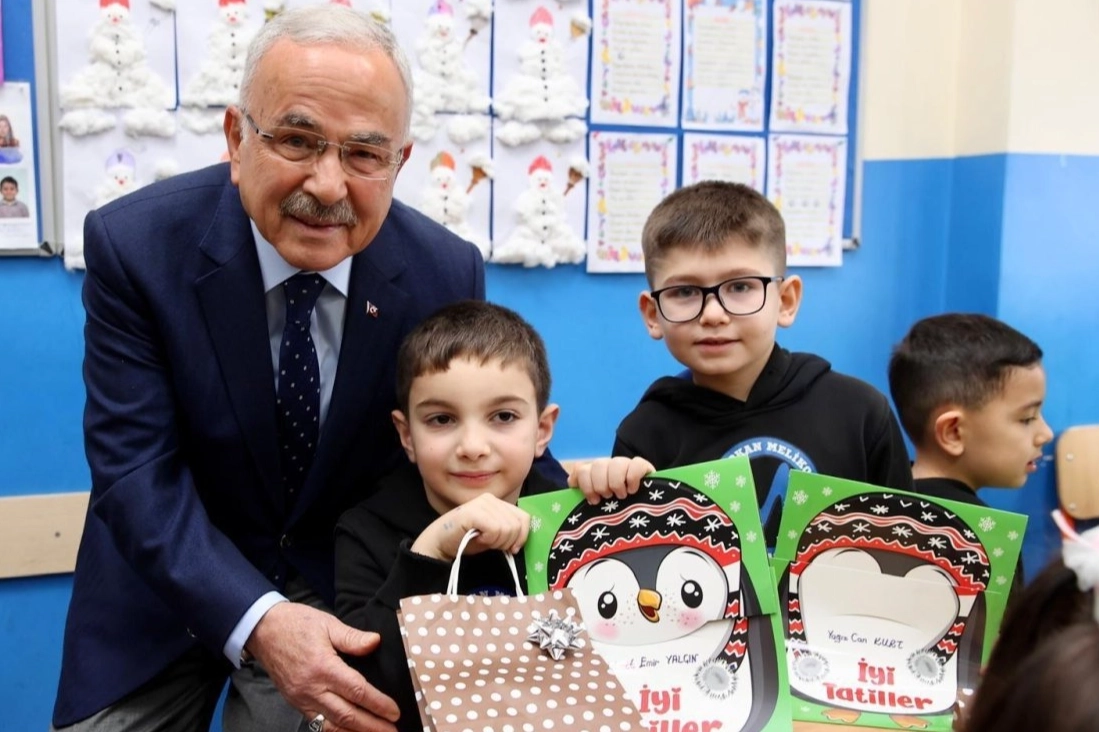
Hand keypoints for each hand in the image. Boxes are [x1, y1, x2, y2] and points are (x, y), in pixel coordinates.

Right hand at [246, 602, 398, 731]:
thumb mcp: (327, 623)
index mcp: (323, 667)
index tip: (394, 712)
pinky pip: (317, 723)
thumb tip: (376, 642)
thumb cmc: (296, 623)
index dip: (378, 704)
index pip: (357, 691)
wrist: (262, 630)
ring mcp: (301, 698)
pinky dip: (335, 731)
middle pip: (347, 715)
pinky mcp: (295, 702)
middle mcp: (312, 688)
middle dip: (372, 726)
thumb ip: (352, 637)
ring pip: (332, 724)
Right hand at [411, 493, 530, 560]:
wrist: (439, 542)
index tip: (512, 549)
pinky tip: (478, 538)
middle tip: (492, 545)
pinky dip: (489, 540)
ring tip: (483, 540)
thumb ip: (508, 531)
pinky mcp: (474, 512)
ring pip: (507, 528)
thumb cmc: (465, 539)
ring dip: (497, 542)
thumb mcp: (493, 535)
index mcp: (497, 502)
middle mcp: (491, 499)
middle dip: (507, 542)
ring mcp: (482, 503)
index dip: (522, 536)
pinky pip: (495, 529)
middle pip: (516, 525)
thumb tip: (522, 539)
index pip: (524, 517)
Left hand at [568, 456, 654, 503]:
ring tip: (621, 496)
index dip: (586, 486)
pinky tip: (632, 490)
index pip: (582, 470)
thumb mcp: (598, 502)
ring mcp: (624, 463)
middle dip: (601, 485)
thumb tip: (572, 482)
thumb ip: (583, 491)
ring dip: (616, 483)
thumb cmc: (616, 508)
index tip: (593, 500)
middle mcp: (608, 465)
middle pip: (597, 465)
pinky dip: (632, 479)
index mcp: (594, 472)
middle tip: (608, 498)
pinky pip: (635, 464)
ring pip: (615, 463)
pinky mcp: (641, 465)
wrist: (644, 508)